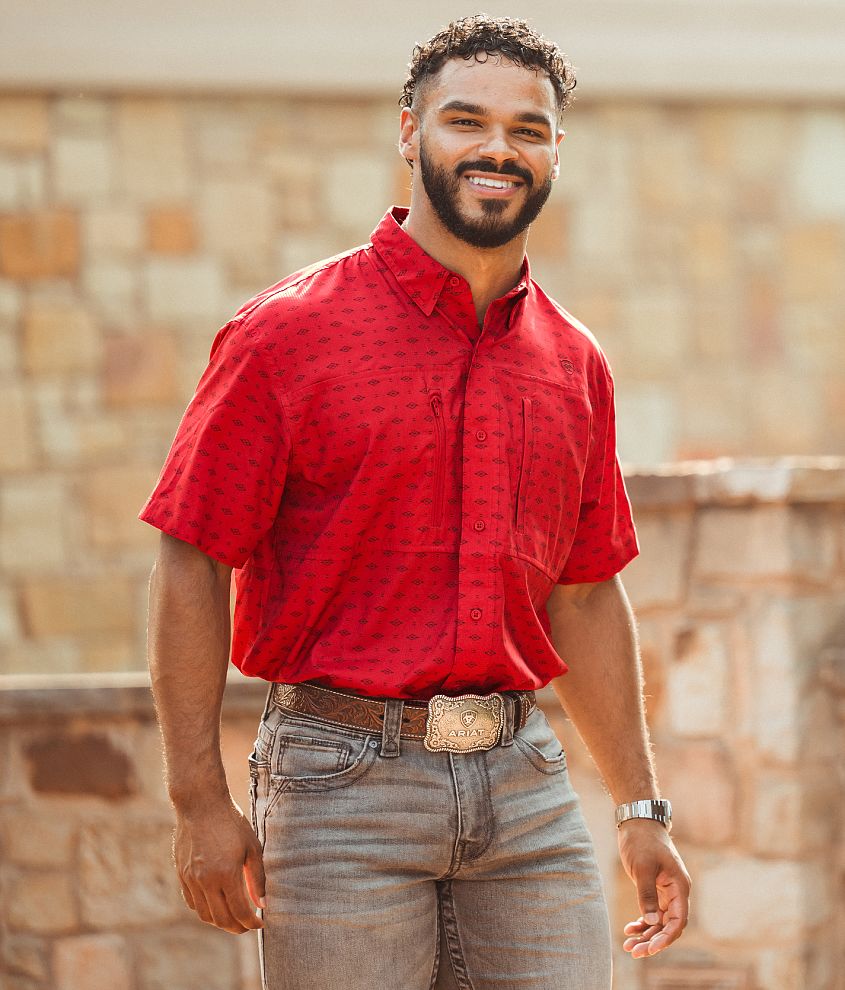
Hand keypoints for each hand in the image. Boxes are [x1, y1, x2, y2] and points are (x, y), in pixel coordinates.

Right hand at [173, 797, 265, 933]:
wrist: (200, 803)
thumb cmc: (231, 822)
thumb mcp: (252, 847)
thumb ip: (257, 878)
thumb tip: (261, 904)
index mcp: (226, 874)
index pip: (240, 911)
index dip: (251, 923)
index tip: (260, 924)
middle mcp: (206, 880)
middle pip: (221, 919)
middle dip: (237, 928)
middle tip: (247, 926)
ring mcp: (190, 879)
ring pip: (204, 915)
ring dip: (220, 922)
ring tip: (233, 918)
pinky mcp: (181, 874)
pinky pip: (192, 902)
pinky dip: (205, 910)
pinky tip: (216, 904)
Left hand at [617, 818, 690, 957]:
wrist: (638, 822)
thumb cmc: (642, 841)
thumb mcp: (643, 868)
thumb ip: (647, 894)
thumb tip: (651, 922)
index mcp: (679, 887)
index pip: (678, 921)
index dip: (666, 937)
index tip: (651, 948)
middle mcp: (676, 892)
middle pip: (668, 925)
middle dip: (653, 940)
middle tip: (634, 951)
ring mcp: (666, 892)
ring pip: (659, 921)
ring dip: (646, 934)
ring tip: (628, 946)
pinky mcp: (655, 889)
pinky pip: (652, 912)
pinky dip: (642, 922)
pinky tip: (629, 929)